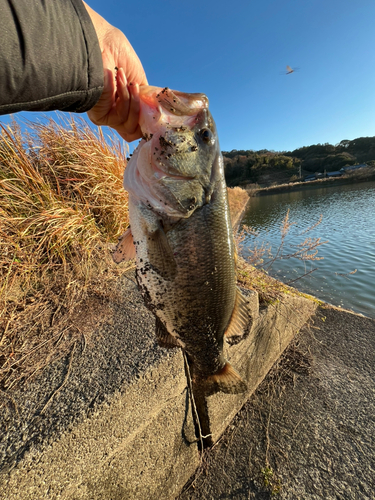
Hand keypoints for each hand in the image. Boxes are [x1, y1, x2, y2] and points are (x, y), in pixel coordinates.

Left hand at [83, 2, 147, 140]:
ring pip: (129, 126)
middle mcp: (114, 113)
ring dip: (132, 100)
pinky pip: (121, 119)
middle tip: (136, 88)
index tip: (154, 109)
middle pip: (134, 132)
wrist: (102, 45)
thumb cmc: (119, 57)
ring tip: (126, 81)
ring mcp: (107, 116)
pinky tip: (116, 80)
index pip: (136, 128)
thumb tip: (156, 118)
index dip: (147, 123)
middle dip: (141, 110)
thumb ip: (146, 101)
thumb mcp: (140, 82)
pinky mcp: (99, 117)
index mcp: (124, 106)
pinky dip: (125, 99)